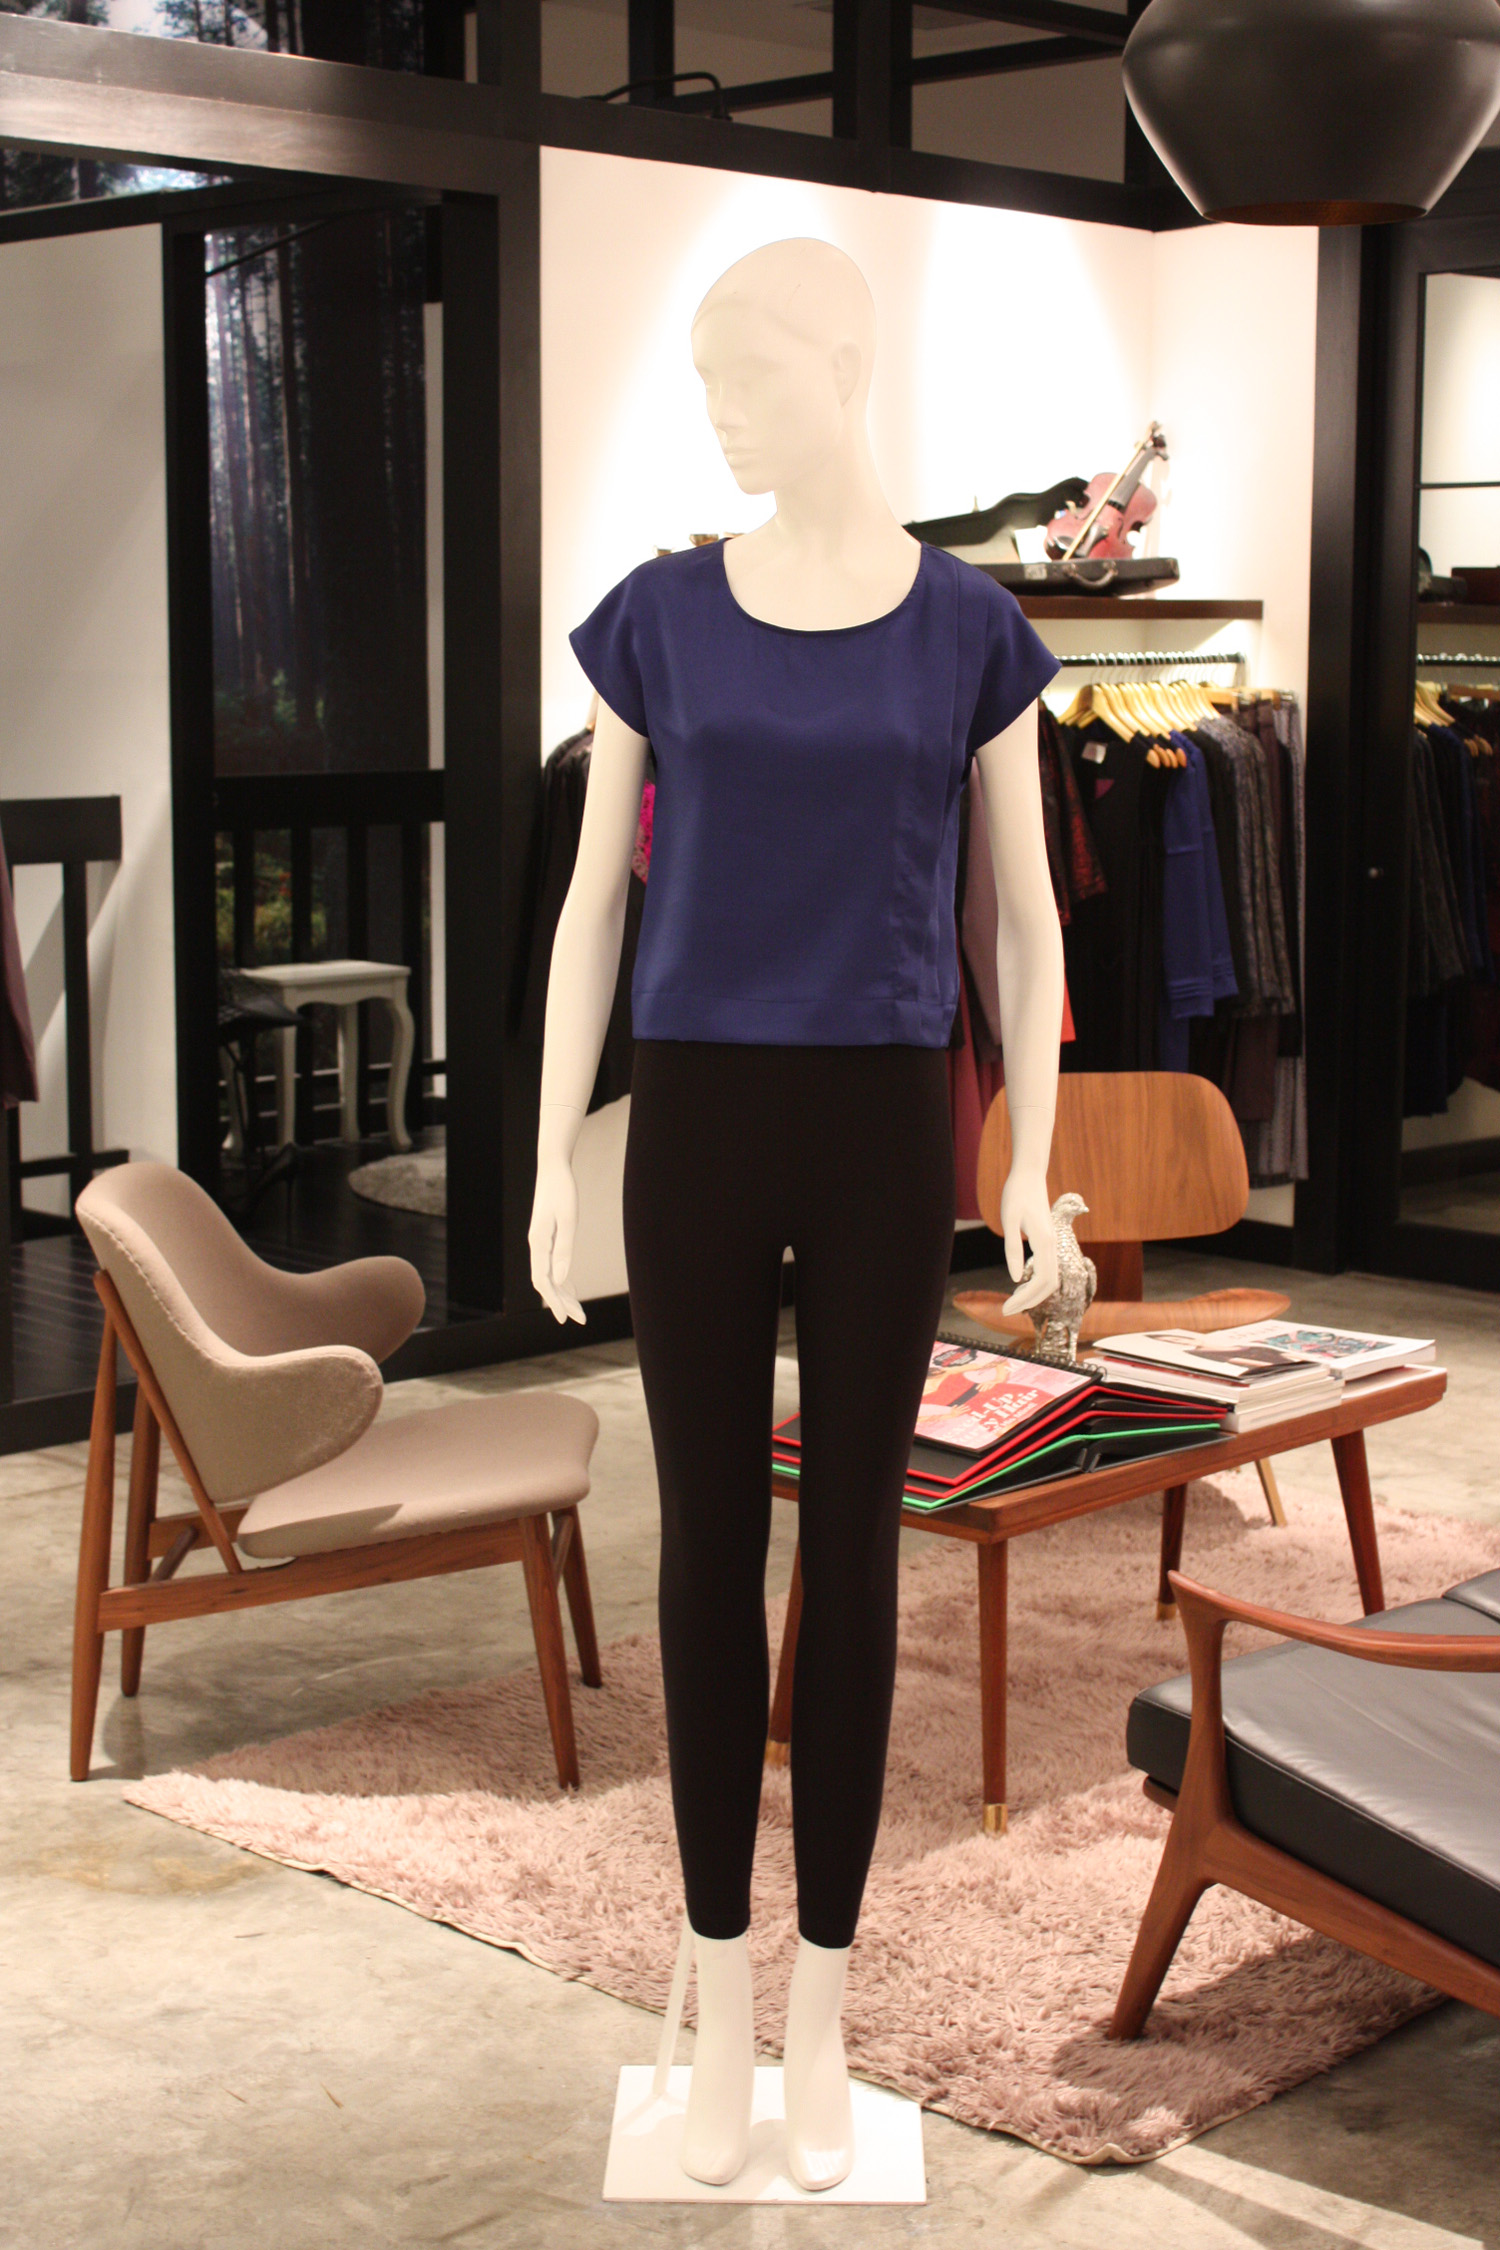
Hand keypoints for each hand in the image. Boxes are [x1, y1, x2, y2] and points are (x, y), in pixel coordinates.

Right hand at [528, 1150, 585, 1324]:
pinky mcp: (547, 1236)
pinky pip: (552, 1264)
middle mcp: (537, 1245)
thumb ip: (564, 1249)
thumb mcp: (568, 1220)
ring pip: (549, 1275)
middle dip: (562, 1302)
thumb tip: (563, 1278)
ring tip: (577, 1311)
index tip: (567, 1319)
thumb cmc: (562, 1190)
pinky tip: (570, 1287)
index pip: (544, 1281)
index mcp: (539, 1243)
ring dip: (562, 1293)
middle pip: (546, 1282)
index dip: (555, 1301)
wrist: (554, 1167)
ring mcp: (540, 1241)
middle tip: (580, 1319)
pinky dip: (562, 1279)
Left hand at [998, 1167, 1056, 1317]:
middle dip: (1029, 1301)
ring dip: (1033, 1293)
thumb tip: (1015, 1278)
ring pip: (1051, 1279)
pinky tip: (1020, 1284)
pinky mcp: (1048, 1241)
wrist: (1029, 1175)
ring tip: (1012, 1302)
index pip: (1040, 1282)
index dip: (1025, 1299)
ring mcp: (1052, 1243)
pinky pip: (1047, 1269)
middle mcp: (1052, 1245)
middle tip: (1006, 1311)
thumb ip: (1013, 1249)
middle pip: (1049, 1285)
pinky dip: (1036, 1282)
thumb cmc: (1016, 1194)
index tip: (1005, 1309)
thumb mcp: (1008, 1221)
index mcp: (1044, 1242)